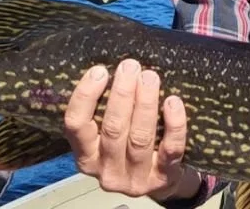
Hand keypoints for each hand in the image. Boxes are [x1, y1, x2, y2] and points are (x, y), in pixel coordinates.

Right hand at [61, 59, 200, 200]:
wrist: (159, 183)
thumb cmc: (128, 147)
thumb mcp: (106, 135)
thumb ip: (104, 109)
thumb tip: (113, 68)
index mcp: (86, 157)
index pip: (76, 125)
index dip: (86, 96)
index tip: (100, 71)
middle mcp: (107, 172)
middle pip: (112, 129)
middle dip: (122, 94)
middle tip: (130, 67)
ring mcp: (135, 178)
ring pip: (140, 138)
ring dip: (145, 103)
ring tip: (150, 77)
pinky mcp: (163, 179)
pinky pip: (170, 149)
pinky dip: (173, 124)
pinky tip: (173, 102)